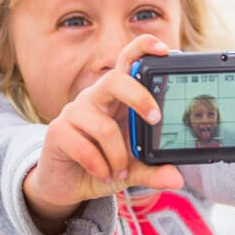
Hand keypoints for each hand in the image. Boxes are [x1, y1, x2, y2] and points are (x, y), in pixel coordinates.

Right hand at [23, 34, 183, 234]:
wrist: (66, 185)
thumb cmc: (102, 165)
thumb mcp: (132, 169)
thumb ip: (152, 170)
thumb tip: (177, 178)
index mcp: (115, 98)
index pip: (127, 62)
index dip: (143, 49)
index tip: (163, 50)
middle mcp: (94, 98)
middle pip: (113, 79)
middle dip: (139, 96)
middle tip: (156, 118)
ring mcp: (74, 112)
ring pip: (104, 126)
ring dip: (118, 156)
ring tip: (120, 172)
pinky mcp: (57, 131)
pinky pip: (85, 147)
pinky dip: (99, 166)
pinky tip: (103, 174)